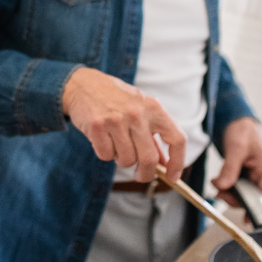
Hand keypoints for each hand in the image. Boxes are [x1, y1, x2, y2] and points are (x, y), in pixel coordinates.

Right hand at [62, 67, 186, 183]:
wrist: (83, 84)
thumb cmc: (115, 99)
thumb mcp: (140, 109)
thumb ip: (152, 136)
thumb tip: (165, 165)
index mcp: (154, 107)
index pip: (177, 139)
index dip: (177, 162)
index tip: (172, 177)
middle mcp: (137, 113)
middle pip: (149, 158)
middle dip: (145, 174)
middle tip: (140, 175)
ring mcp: (117, 119)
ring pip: (127, 160)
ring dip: (121, 159)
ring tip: (116, 143)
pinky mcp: (98, 126)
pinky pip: (106, 156)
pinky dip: (105, 153)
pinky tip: (102, 138)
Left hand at [212, 117, 261, 204]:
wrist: (237, 119)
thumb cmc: (243, 130)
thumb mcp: (236, 148)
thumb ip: (230, 168)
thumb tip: (222, 186)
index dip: (259, 209)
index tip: (247, 219)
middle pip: (253, 197)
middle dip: (235, 198)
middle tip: (219, 192)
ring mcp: (253, 174)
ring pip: (243, 193)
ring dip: (229, 192)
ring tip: (215, 184)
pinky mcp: (243, 173)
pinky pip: (237, 186)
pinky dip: (227, 186)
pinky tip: (217, 181)